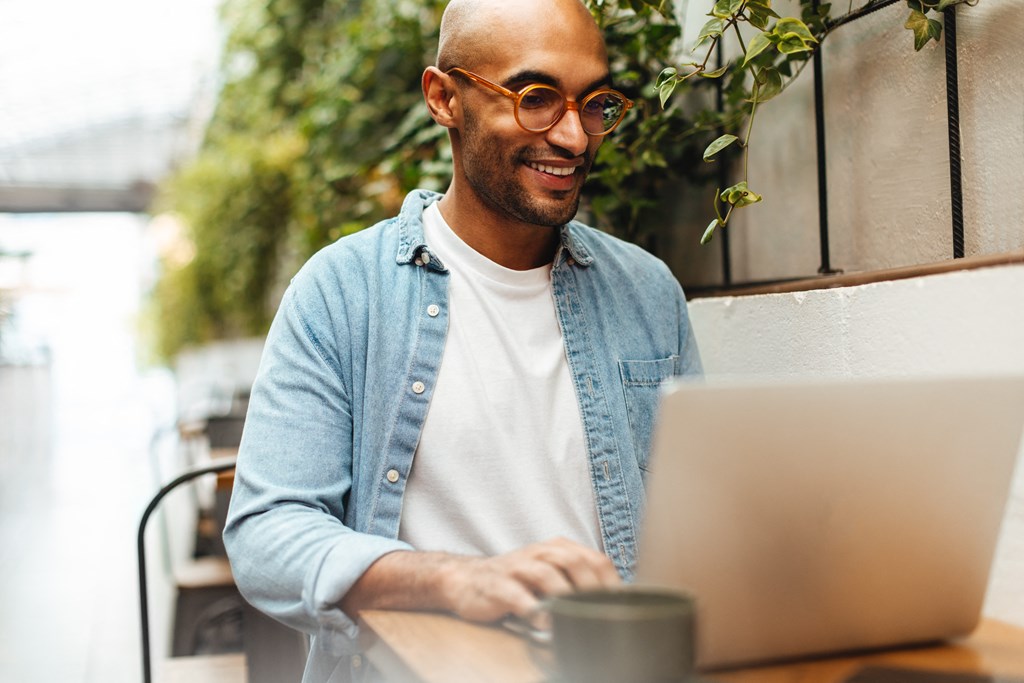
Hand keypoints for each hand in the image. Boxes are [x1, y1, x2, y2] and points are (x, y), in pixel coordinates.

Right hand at [438, 537, 621, 622]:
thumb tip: (614, 606)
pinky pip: (517, 595)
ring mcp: (517, 567)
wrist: (467, 579)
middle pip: (573, 562)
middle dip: (591, 589)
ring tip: (575, 617)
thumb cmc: (517, 581)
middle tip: (602, 613)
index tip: (622, 608)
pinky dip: (532, 609)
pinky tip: (543, 623)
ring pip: (546, 574)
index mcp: (558, 548)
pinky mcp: (497, 585)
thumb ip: (577, 583)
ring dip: (564, 596)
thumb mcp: (550, 574)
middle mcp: (540, 552)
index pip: (595, 559)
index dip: (611, 583)